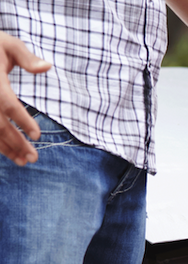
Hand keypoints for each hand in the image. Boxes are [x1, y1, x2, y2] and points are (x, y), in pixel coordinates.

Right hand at [0, 33, 50, 165]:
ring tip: (24, 161)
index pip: (7, 103)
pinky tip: (10, 153)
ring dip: (5, 147)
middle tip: (34, 158)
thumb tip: (48, 67)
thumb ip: (27, 57)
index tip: (38, 135)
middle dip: (16, 142)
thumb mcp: (8, 44)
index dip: (22, 120)